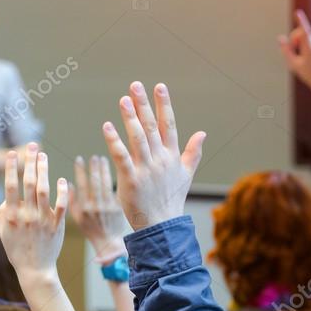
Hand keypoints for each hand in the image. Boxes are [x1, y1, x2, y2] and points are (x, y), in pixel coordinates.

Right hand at [0, 143, 67, 277]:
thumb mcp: (4, 232)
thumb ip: (4, 212)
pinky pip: (61, 205)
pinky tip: (62, 180)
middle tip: (32, 146)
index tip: (12, 153)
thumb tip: (8, 196)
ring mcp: (43, 219)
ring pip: (43, 190)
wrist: (35, 270)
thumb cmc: (17, 250)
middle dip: (29, 162)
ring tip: (43, 156)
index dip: (10, 168)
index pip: (10, 186)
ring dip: (43, 170)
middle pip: (28, 183)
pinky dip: (63, 191)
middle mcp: (27, 215)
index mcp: (12, 216)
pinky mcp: (57, 225)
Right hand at [70, 155, 126, 260]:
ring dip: (104, 170)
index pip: (81, 184)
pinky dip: (113, 177)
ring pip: (105, 183)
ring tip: (102, 159)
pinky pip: (115, 189)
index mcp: (84, 208)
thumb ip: (71, 201)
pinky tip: (112, 169)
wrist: (109, 242)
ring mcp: (108, 206)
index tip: (79, 159)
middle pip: (94, 181)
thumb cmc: (91, 230)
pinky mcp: (119, 206)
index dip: (80, 170)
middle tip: (93, 157)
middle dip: (93, 167)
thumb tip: (67, 183)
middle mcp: (96, 206)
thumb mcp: (77, 218)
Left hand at [102, 82, 205, 230]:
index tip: (159, 86)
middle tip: (135, 85)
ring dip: (129, 117)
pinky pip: (121, 156)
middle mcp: (160, 159)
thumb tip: (203, 132)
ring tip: (123, 99)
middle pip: (151, 126)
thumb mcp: (186, 175)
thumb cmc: (171, 199)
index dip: (164, 105)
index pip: (169, 125)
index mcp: (172, 156)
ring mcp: (146, 168)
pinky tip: (107, 126)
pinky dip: (114, 141)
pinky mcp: (131, 179)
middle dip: (143, 104)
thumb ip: (193, 152)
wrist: (161, 225)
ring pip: (137, 138)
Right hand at [279, 9, 310, 90]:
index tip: (298, 13)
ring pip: (310, 37)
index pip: (304, 32)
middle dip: (296, 39)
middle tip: (293, 49)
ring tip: (304, 55)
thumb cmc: (307, 73)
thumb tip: (280, 38)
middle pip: (303, 34)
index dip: (301, 21)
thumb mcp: (293, 64)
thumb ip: (285, 50)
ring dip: (304, 43)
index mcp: (310, 49)